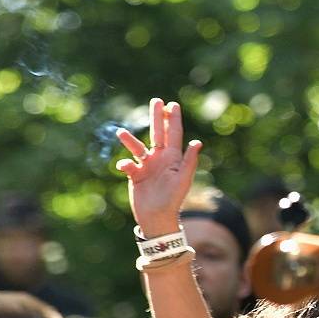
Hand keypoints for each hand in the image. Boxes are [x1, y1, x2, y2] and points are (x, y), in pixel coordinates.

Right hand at [117, 98, 202, 237]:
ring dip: (130, 140)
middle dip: (157, 118)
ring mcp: (147, 166)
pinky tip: (124, 166)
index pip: (174, 134)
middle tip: (156, 100)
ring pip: (137, 147)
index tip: (173, 104)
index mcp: (173, 158)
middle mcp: (160, 159)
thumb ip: (189, 160)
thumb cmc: (173, 198)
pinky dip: (125, 164)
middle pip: (158, 134)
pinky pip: (128, 165)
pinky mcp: (135, 175)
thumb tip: (197, 142)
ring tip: (121, 132)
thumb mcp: (183, 179)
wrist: (158, 216)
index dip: (173, 120)